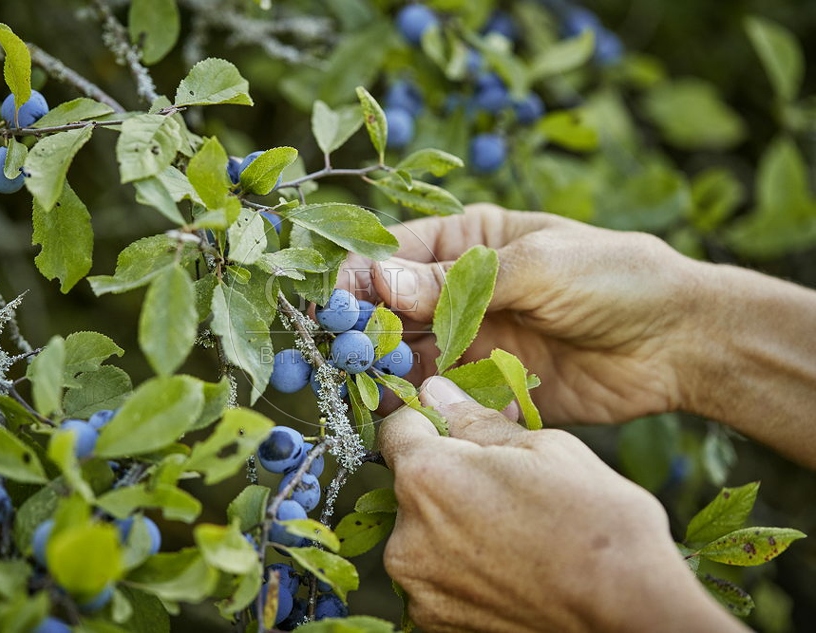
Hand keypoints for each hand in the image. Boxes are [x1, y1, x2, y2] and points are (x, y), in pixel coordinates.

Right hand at [339, 203, 703, 424]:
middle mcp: (458, 294)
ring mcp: (470, 342)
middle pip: (388, 310)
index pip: (392, 255)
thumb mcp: (537, 266)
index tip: (332, 307)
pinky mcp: (487, 388)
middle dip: (361, 330)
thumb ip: (459, 283)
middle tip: (342, 354)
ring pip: (405, 356)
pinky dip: (413, 404)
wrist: (679, 342)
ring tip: (361, 386)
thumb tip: (379, 280)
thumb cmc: (613, 278)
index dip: (356, 278)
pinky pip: (438, 396)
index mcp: (467, 244)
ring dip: (381, 370)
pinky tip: (398, 411)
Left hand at [379, 376, 747, 632]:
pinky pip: (437, 577)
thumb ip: (475, 421)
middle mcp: (407, 536)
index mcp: (427, 478)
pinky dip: (462, 568)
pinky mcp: (435, 623)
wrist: (631, 615)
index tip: (458, 428)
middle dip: (449, 475)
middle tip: (505, 481)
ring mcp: (419, 588)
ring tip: (514, 529)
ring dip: (453, 524)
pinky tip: (509, 565)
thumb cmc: (596, 524)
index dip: (429, 422)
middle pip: (412, 486)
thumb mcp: (543, 448)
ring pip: (424, 534)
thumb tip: (437, 394)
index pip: (398, 429)